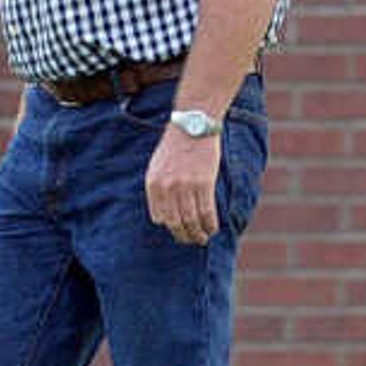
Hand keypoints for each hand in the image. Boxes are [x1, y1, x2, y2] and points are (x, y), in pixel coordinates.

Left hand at [143, 122, 221, 245]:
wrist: (193, 124)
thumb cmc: (176, 146)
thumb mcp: (158, 166)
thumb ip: (159, 189)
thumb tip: (163, 216)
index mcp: (153, 184)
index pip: (159, 217)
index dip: (170, 227)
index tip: (179, 231)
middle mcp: (167, 187)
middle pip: (175, 222)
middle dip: (184, 235)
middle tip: (192, 240)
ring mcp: (185, 186)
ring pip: (191, 220)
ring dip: (198, 234)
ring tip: (203, 238)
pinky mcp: (203, 183)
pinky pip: (206, 212)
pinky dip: (210, 224)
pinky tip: (213, 228)